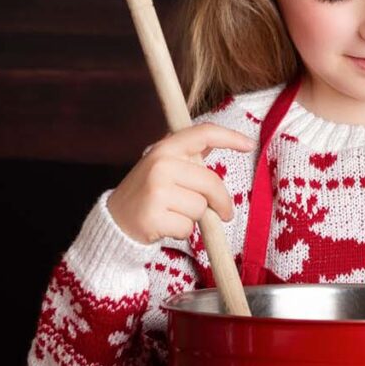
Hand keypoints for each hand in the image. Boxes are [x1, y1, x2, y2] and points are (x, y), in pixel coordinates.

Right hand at [104, 123, 254, 243]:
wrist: (115, 220)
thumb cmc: (148, 193)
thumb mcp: (164, 166)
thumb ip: (190, 158)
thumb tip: (220, 144)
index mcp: (165, 148)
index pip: (203, 134)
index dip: (229, 137)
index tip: (249, 145)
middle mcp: (161, 165)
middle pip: (211, 183)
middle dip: (221, 202)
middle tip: (225, 213)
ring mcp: (157, 191)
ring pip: (201, 207)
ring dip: (194, 217)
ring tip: (173, 213)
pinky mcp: (154, 216)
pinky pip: (188, 227)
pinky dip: (183, 231)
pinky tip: (166, 225)